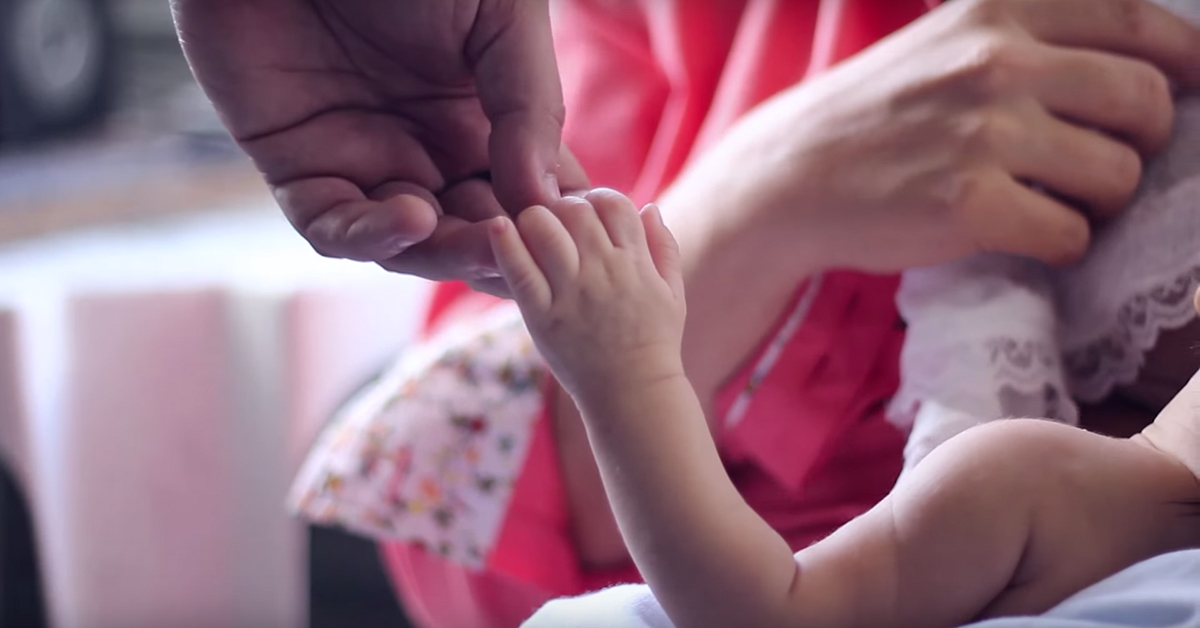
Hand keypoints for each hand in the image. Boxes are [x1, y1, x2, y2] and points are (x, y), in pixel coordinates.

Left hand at [172, 0, 588, 290]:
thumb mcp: (499, 16)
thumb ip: (530, 104)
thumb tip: (544, 198)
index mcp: (485, 119)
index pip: (532, 197)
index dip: (557, 225)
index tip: (585, 237)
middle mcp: (429, 151)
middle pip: (476, 235)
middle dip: (509, 252)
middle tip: (537, 256)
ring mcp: (364, 163)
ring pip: (411, 246)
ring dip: (451, 254)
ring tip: (487, 241)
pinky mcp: (296, 168)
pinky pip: (333, 227)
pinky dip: (372, 235)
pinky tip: (414, 216)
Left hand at [488, 189, 685, 399]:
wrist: (633, 397)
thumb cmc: (654, 343)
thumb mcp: (672, 293)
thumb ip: (664, 247)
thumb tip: (649, 207)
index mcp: (636, 263)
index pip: (612, 203)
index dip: (597, 199)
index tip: (587, 215)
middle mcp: (604, 272)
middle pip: (574, 209)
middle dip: (561, 206)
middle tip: (554, 223)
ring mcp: (571, 294)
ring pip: (543, 228)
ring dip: (533, 220)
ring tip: (531, 234)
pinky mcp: (542, 317)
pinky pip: (518, 270)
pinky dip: (504, 244)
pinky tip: (497, 228)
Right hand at [667, 0, 1199, 274]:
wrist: (789, 177)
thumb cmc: (875, 114)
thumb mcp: (947, 41)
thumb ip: (1030, 35)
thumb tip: (1144, 66)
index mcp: (1000, 10)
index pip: (1141, 24)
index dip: (1185, 63)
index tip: (1187, 91)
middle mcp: (998, 61)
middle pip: (1147, 103)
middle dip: (1144, 143)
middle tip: (1105, 165)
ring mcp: (984, 134)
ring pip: (1119, 176)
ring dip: (1101, 201)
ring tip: (1056, 203)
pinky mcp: (969, 206)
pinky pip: (1071, 235)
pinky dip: (1061, 245)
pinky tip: (1024, 235)